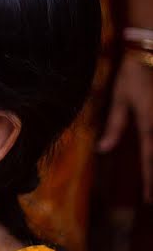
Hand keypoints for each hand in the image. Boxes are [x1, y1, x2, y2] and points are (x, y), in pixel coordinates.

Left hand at [98, 57, 152, 201]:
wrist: (150, 51)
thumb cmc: (133, 75)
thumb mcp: (119, 100)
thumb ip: (114, 126)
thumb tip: (102, 149)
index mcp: (150, 124)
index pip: (150, 159)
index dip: (150, 181)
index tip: (149, 199)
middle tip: (152, 199)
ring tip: (152, 185)